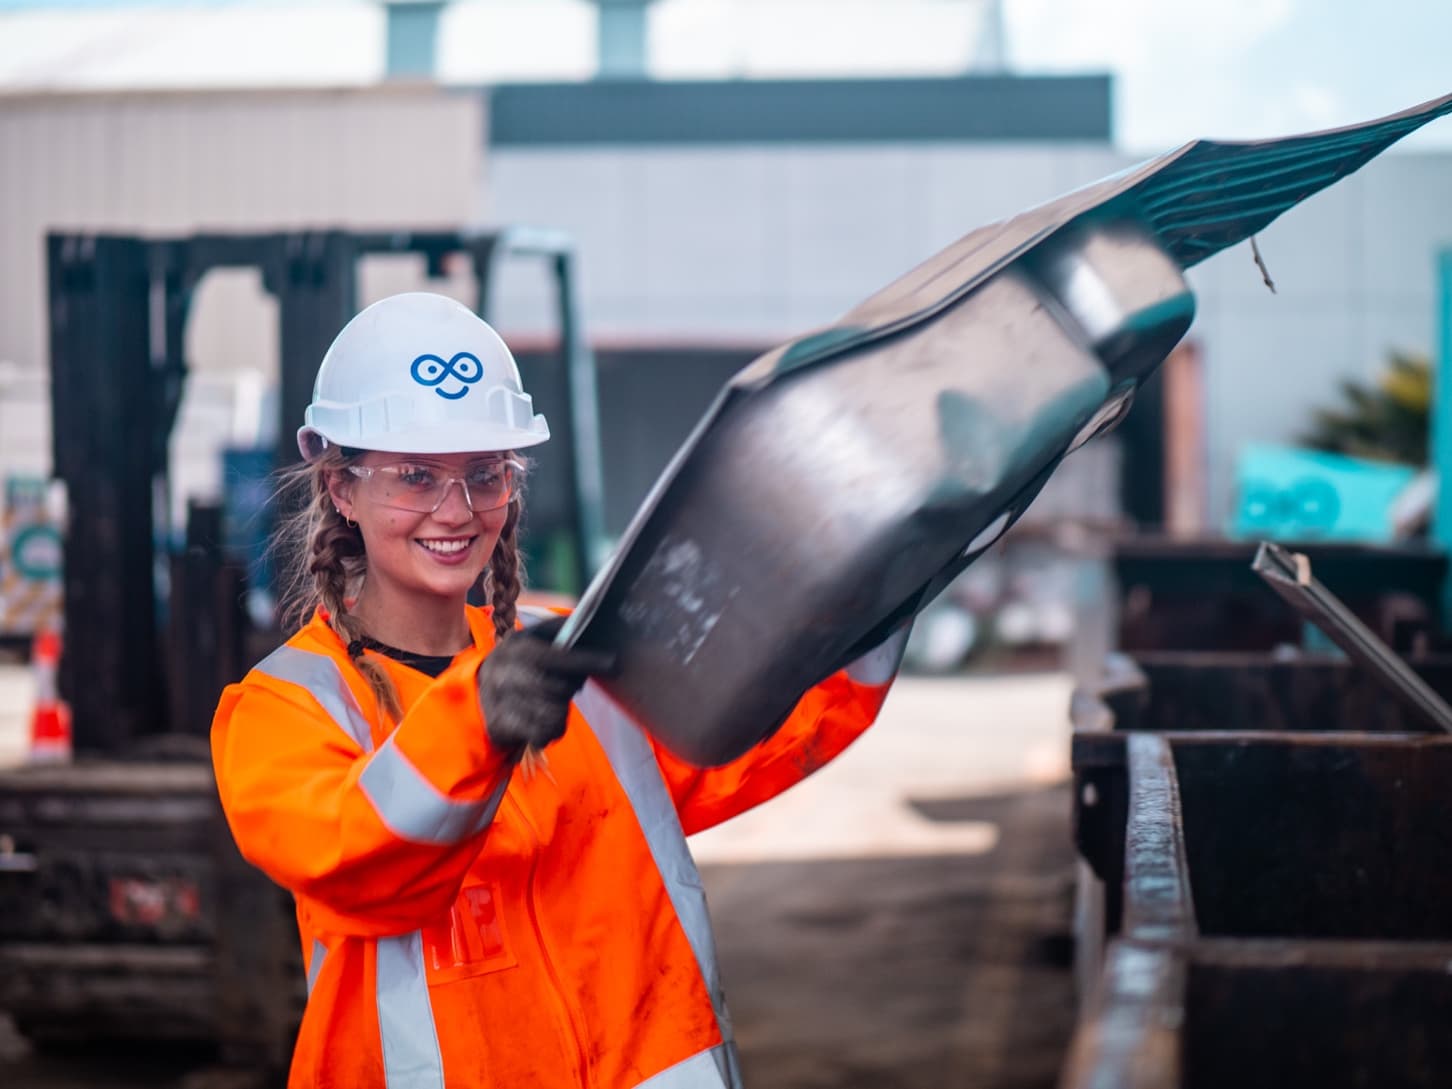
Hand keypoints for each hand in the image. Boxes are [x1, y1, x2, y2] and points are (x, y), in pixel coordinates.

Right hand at [476, 616, 615, 758]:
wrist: (477, 694)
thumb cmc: (519, 665)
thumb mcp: (534, 641)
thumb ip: (561, 634)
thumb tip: (594, 628)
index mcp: (517, 646)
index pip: (556, 656)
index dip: (585, 660)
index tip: (612, 662)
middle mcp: (505, 672)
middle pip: (559, 688)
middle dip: (570, 688)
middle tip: (568, 686)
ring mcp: (501, 700)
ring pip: (554, 713)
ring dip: (561, 710)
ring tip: (553, 702)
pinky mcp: (501, 725)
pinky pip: (544, 733)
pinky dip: (552, 729)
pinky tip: (543, 720)